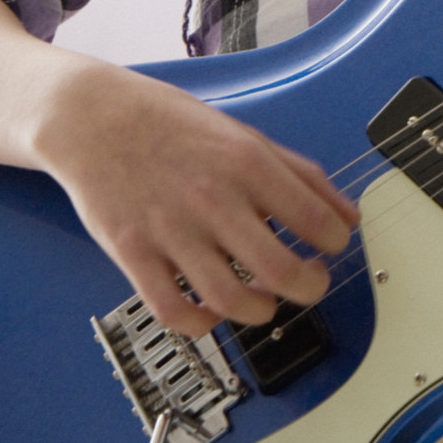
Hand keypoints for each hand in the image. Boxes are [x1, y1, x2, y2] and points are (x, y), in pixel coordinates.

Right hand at [31, 59, 359, 337]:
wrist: (95, 118)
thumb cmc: (175, 126)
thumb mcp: (248, 136)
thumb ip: (303, 175)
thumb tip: (347, 216)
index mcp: (249, 164)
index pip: (316, 221)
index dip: (335, 243)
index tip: (331, 247)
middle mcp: (214, 199)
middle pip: (280, 270)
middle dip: (309, 287)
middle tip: (310, 283)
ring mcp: (171, 230)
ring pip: (230, 299)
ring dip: (261, 312)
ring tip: (266, 301)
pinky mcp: (131, 253)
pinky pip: (172, 310)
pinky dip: (200, 324)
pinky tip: (211, 312)